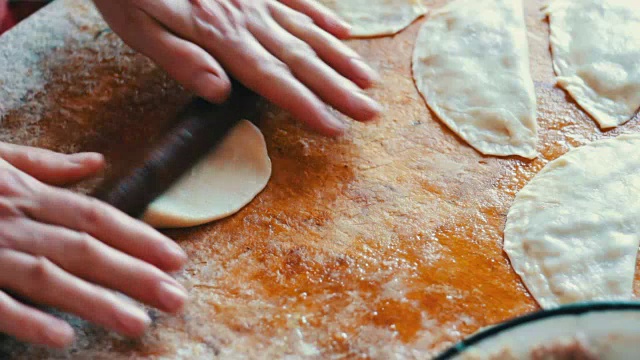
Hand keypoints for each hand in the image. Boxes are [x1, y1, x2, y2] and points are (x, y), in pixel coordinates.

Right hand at [0, 142, 187, 347]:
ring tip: (138, 324)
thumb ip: (46, 163)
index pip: (96, 216)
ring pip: (48, 277)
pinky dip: (22, 319)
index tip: (176, 258)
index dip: (139, 237)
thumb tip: (97, 162)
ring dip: (95, 302)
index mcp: (26, 193)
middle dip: (134, 275)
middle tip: (176, 299)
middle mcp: (14, 219)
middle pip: (84, 250)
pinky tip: (60, 337)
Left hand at [93, 0, 381, 135]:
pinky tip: (344, 34)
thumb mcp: (139, 30)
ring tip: (368, 80)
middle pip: (301, 59)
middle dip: (338, 90)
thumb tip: (221, 94)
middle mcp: (247, 18)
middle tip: (370, 113)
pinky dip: (322, 17)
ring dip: (340, 58)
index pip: (272, 79)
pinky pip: (297, 0)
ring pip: (308, 32)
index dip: (306, 106)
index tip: (335, 128)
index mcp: (220, 36)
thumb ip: (182, 60)